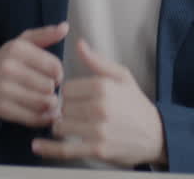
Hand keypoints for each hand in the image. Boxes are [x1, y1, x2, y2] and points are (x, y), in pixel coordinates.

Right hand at [0, 22, 67, 127]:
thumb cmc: (9, 59)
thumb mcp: (24, 42)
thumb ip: (46, 35)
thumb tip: (65, 27)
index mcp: (17, 49)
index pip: (54, 67)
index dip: (59, 73)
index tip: (54, 75)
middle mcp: (8, 68)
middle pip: (49, 86)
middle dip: (53, 89)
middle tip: (48, 89)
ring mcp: (3, 89)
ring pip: (42, 103)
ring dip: (50, 104)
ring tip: (47, 101)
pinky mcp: (0, 108)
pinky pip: (32, 118)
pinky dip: (42, 118)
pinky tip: (43, 112)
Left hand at [31, 39, 166, 167]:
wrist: (155, 135)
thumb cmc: (136, 105)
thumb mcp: (122, 76)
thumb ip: (97, 61)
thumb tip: (79, 44)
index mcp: (103, 87)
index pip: (67, 88)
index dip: (68, 94)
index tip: (76, 98)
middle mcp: (100, 107)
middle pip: (63, 107)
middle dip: (65, 110)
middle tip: (76, 113)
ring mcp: (98, 130)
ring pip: (61, 126)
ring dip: (61, 127)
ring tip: (70, 125)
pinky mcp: (97, 149)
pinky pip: (66, 149)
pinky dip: (49, 149)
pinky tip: (38, 146)